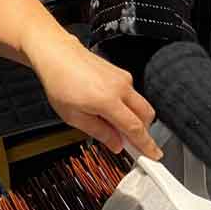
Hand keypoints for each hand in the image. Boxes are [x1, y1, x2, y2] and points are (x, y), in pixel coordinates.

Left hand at [25, 29, 160, 158]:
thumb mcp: (73, 116)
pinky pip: (133, 94)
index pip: (135, 128)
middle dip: (144, 132)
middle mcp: (121, 87)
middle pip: (146, 115)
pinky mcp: (122, 73)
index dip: (146, 144)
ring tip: (113, 124)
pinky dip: (128, 106)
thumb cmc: (60, 82)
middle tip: (133, 144)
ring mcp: (123, 78)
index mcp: (108, 100)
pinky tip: (110, 109)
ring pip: (141, 104)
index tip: (153, 155)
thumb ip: (99, 132)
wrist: (57, 54)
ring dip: (135, 118)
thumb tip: (116, 144)